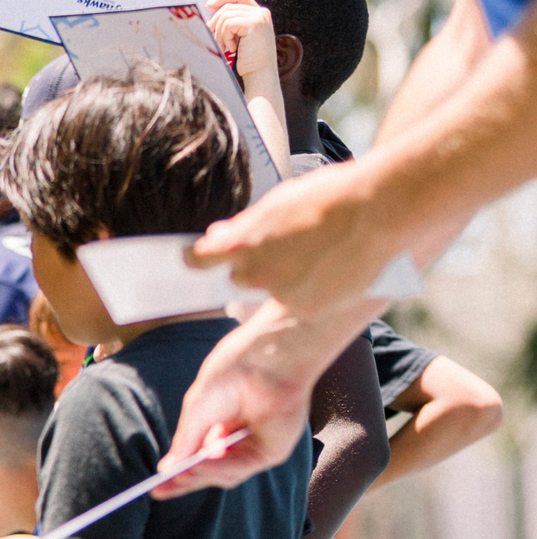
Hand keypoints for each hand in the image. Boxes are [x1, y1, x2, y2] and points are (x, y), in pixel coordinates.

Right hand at [152, 308, 316, 495]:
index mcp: (223, 423)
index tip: (156, 487)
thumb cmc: (234, 372)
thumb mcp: (197, 411)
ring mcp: (257, 446)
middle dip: (186, 482)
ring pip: (225, 475)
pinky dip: (219, 468)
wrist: (266, 357)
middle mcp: (241, 438)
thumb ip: (184, 443)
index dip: (178, 473)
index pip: (199, 456)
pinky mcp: (272, 451)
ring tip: (182, 473)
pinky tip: (202, 462)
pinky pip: (241, 469)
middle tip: (160, 491)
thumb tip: (165, 472)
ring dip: (200, 476)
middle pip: (211, 471)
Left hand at [186, 161, 389, 313]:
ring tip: (318, 252)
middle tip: (283, 247)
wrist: (378, 210)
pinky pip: (298, 303)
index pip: (200, 259)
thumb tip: (215, 237)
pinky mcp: (304, 309)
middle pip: (239, 278)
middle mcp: (254, 275)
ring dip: (285, 278)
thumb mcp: (280, 202)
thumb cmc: (331, 197)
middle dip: (253, 266)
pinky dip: (309, 290)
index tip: (190, 260)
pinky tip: (332, 268)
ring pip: (271, 291)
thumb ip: (244, 225)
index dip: (196, 259)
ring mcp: (278, 296)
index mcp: (242, 244)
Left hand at [204, 0, 278, 84]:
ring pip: (226, 16)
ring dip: (219, 34)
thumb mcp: (240, 39)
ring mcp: (259, 17)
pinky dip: (225, 38)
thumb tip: (210, 21)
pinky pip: (228, 24)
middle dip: (216, 22)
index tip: (209, 5)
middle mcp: (260, 12)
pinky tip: (232, 49)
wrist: (260, 75)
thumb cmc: (248, 62)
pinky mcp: (254, 24)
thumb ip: (232, 26)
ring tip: (224, 48)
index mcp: (258, 14)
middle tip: (213, 39)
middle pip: (229, 5)